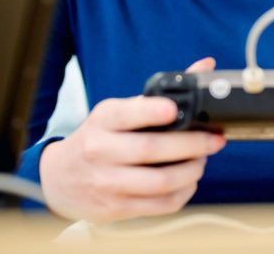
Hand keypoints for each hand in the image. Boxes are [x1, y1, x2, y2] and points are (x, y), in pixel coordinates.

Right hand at [38, 57, 224, 222]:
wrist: (59, 178)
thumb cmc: (100, 138)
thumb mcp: (119, 111)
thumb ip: (162, 93)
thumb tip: (206, 65)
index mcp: (104, 120)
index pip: (126, 114)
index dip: (151, 112)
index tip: (173, 109)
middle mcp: (101, 150)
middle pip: (151, 149)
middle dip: (192, 144)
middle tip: (214, 140)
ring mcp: (106, 183)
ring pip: (160, 181)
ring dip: (192, 171)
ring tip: (202, 161)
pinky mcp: (114, 209)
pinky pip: (159, 205)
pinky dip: (183, 193)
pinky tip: (189, 182)